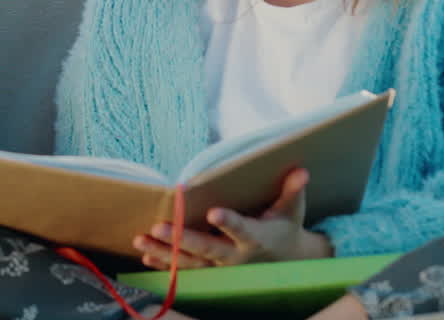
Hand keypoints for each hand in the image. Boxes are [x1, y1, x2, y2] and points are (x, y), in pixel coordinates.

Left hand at [132, 168, 333, 269]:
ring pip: (190, 262)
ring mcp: (221, 267)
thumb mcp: (291, 210)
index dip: (229, 223)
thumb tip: (302, 171)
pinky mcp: (210, 271)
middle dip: (183, 239)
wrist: (285, 261)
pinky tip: (144, 255)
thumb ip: (292, 191)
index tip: (213, 213)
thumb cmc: (284, 227)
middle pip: (207, 248)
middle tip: (160, 227)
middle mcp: (236, 255)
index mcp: (256, 237)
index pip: (241, 229)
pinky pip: (185, 270)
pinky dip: (164, 265)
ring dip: (164, 252)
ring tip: (141, 239)